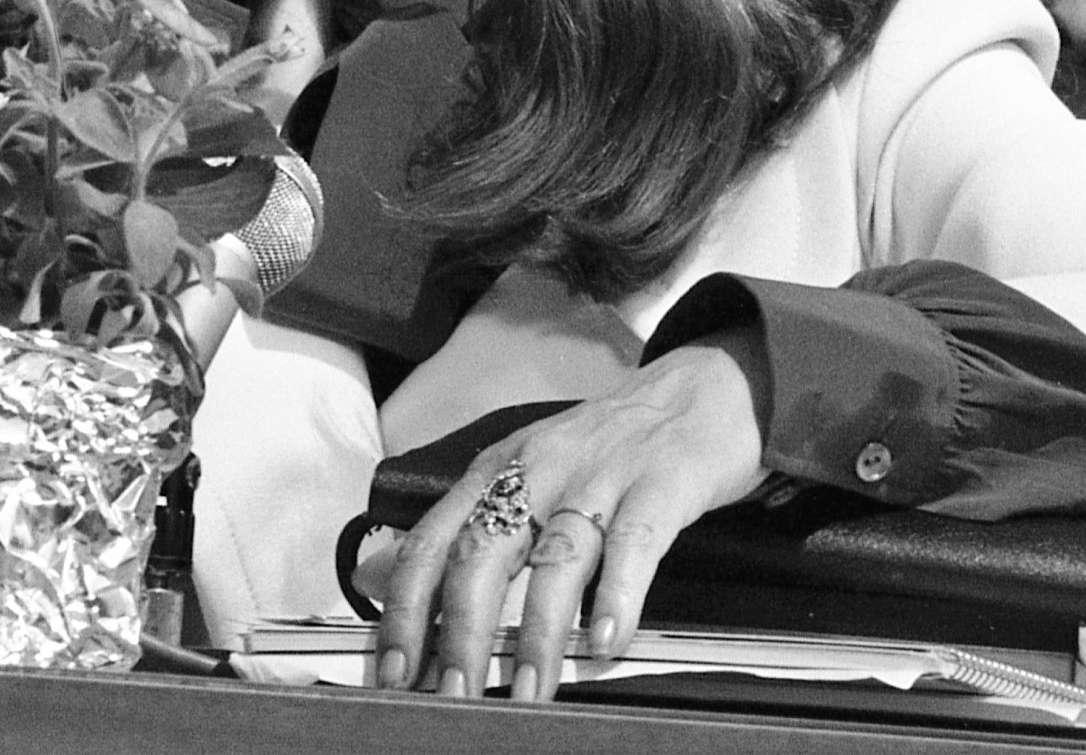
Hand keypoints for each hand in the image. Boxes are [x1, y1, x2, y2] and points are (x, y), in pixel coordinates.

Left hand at [376, 334, 767, 703]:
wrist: (700, 390)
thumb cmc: (610, 445)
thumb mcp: (527, 473)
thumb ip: (467, 527)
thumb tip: (385, 582)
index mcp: (501, 469)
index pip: (434, 539)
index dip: (405, 607)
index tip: (391, 669)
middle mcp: (542, 468)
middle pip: (484, 552)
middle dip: (460, 632)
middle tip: (450, 695)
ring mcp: (601, 475)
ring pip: (555, 557)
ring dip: (535, 633)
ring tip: (525, 692)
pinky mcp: (661, 483)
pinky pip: (635, 542)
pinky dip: (618, 594)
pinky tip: (607, 640)